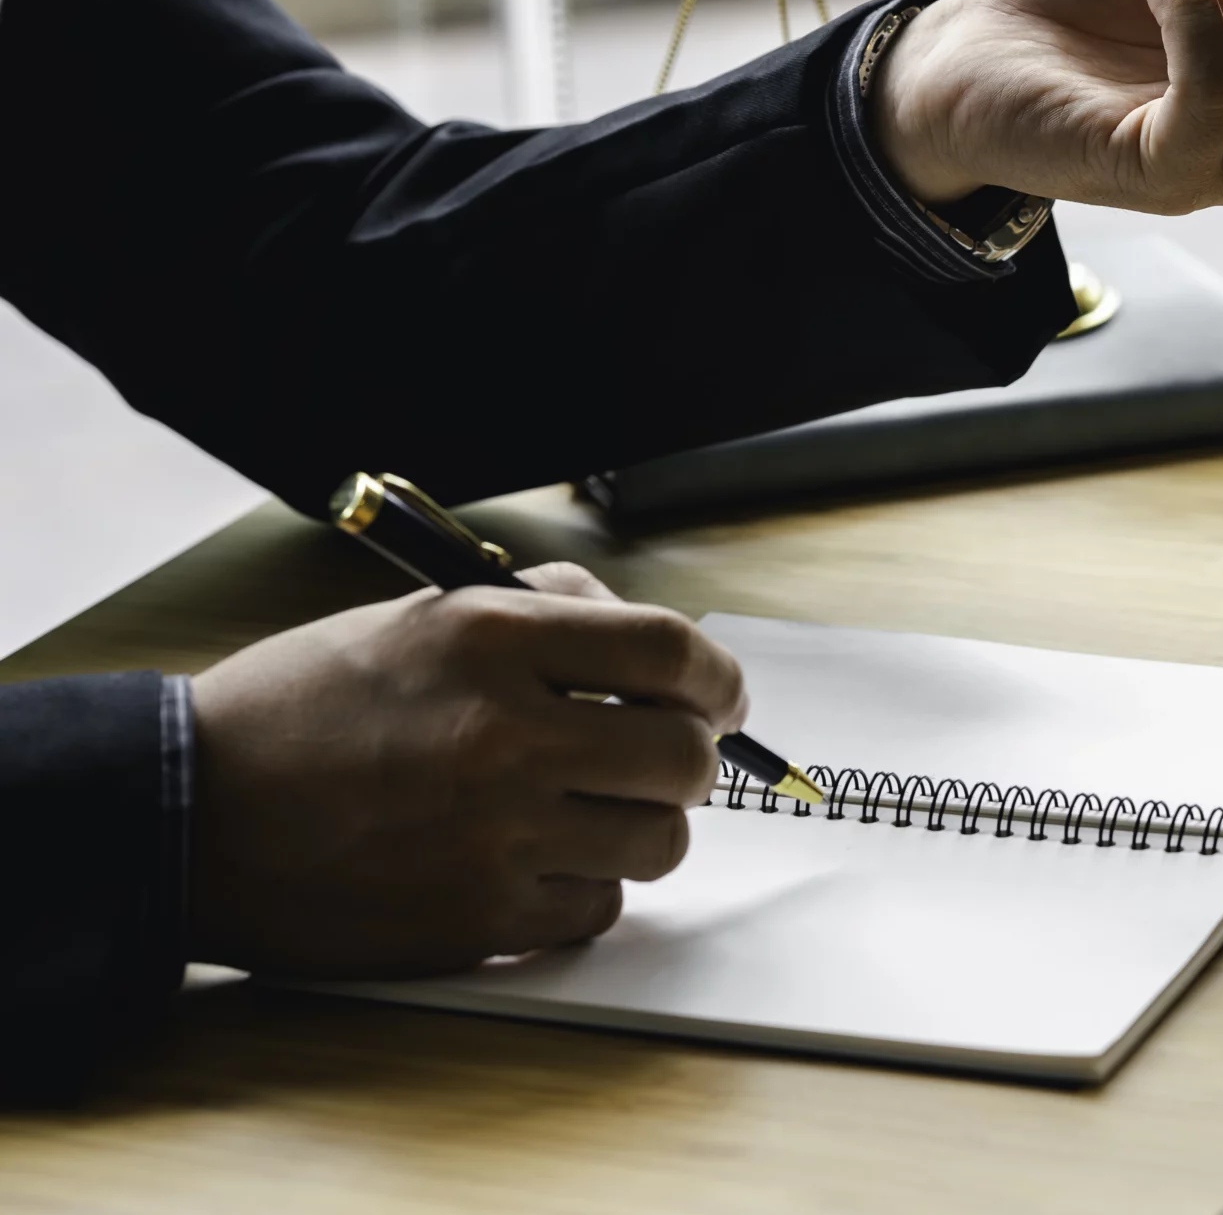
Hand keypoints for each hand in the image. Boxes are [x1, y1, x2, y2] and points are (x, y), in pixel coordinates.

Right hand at [188, 564, 744, 976]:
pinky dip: (583, 887)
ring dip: (640, 825)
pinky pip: (597, 908)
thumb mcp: (424, 616)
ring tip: (584, 808)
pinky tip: (531, 860)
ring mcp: (496, 834)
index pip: (671, 653)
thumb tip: (654, 647)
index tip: (721, 697)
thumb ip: (549, 614)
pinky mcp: (477, 918)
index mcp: (494, 640)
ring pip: (657, 841)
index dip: (718, 679)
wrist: (190, 814)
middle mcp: (506, 736)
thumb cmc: (305, 707)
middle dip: (689, 757)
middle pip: (684, 756)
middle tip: (656, 757)